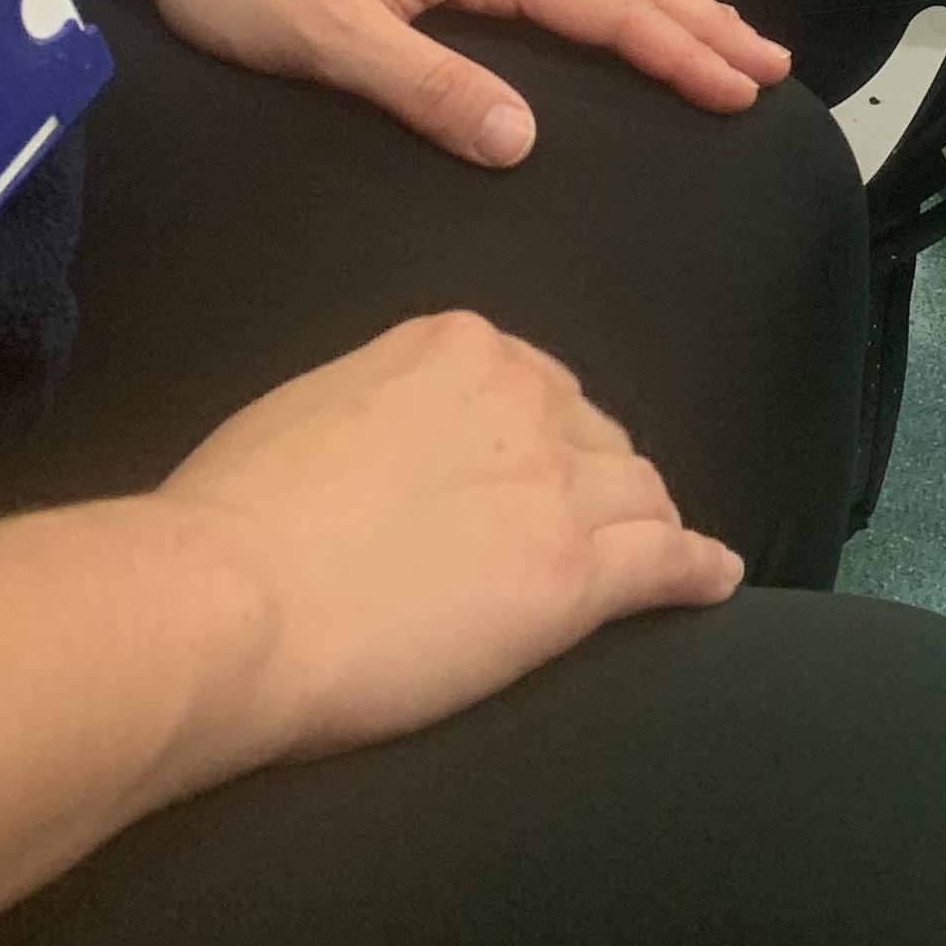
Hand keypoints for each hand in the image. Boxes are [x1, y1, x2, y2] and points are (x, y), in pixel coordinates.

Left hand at [135, 0, 788, 166]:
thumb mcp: (330, 41)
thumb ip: (430, 89)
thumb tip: (525, 140)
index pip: (600, 3)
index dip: (676, 48)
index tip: (742, 88)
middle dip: (699, 19)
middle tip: (771, 66)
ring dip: (664, 0)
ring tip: (725, 35)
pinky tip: (614, 6)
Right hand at [162, 315, 739, 765]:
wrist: (231, 600)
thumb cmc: (234, 516)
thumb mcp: (310, 408)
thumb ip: (380, 406)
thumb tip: (388, 444)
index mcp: (455, 346)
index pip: (536, 382)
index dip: (540, 433)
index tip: (531, 467)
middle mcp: (523, 397)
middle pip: (593, 435)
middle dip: (590, 476)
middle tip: (573, 521)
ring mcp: (555, 486)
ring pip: (638, 494)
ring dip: (644, 521)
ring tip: (653, 549)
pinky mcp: (571, 578)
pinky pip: (661, 562)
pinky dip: (696, 569)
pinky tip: (713, 576)